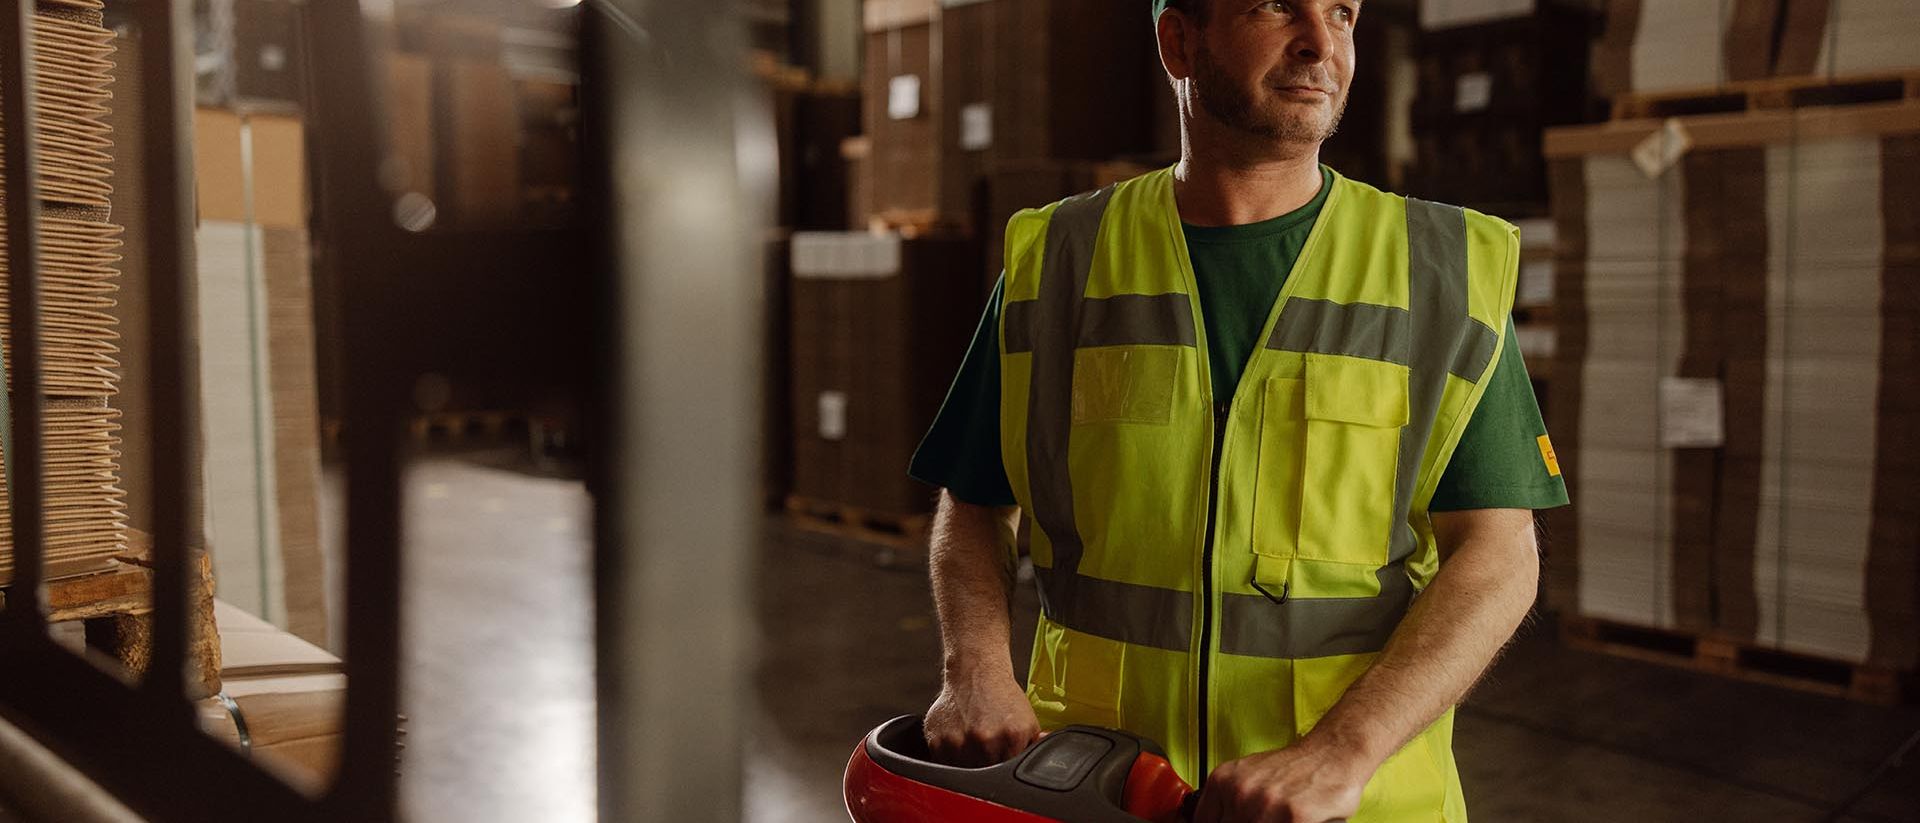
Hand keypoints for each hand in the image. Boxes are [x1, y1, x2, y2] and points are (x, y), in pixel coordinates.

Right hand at [921, 665, 1039, 767]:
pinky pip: (943, 764)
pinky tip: (958, 739)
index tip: (1002, 761)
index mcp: (1011, 737)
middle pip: (985, 776)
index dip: (1005, 769)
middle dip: (986, 767)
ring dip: (967, 764)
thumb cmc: (1001, 697)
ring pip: (963, 773)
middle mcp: (984, 740)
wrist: (975, 672)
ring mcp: (958, 742)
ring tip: (973, 743)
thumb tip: (1046, 762)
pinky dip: (949, 757)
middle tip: (987, 749)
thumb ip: (1035, 747)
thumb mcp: (1028, 721)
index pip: (1008, 773)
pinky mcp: (937, 741)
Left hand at [1191, 742, 1370, 822]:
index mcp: (1224, 780)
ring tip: (1281, 816)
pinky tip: (1294, 819)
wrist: (1334, 751)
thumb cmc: (1294, 768)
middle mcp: (1240, 792)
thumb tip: (1216, 820)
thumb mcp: (1247, 776)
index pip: (1204, 821)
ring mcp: (1266, 806)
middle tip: (1266, 817)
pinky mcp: (1293, 818)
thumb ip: (1228, 801)